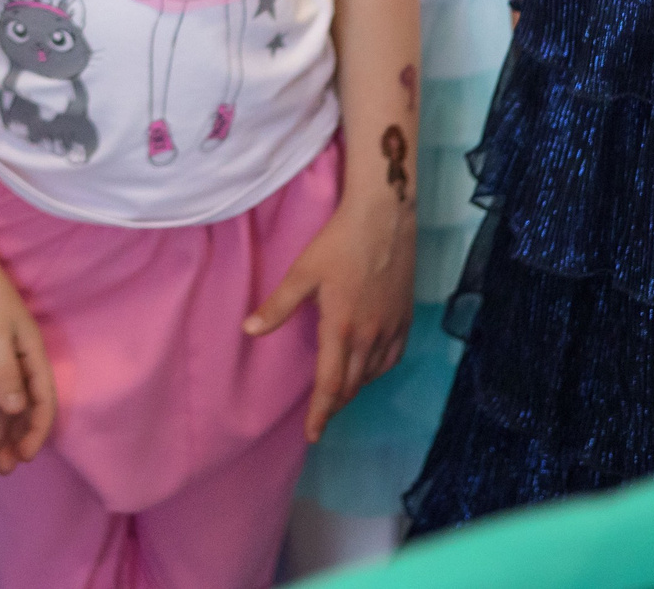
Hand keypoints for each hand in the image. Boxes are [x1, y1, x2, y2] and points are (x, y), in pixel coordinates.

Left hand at [244, 189, 415, 442]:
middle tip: (321, 418)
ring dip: (354, 389)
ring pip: (372, 373)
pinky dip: (378, 371)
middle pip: (352, 385)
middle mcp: (369, 336)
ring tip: (339, 396)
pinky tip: (369, 369)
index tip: (312, 435)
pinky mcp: (405, 317)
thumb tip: (248, 331)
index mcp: (341, 329)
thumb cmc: (338, 243)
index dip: (320, 413)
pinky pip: (392, 357)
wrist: (385, 219)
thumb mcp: (302, 273)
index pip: (329, 384)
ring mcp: (391, 328)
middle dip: (335, 405)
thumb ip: (277, 307)